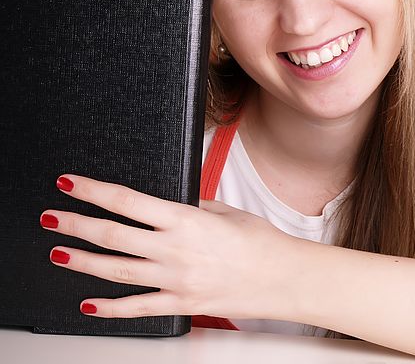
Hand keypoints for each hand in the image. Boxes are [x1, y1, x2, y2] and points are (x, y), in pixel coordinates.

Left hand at [40, 175, 299, 319]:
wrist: (282, 278)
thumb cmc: (259, 241)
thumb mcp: (223, 210)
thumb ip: (189, 208)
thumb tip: (164, 208)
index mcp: (185, 220)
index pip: (127, 201)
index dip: (94, 191)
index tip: (71, 184)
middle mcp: (174, 251)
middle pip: (113, 236)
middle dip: (76, 225)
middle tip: (52, 217)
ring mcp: (175, 281)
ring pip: (117, 272)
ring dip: (83, 262)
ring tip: (59, 253)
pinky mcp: (181, 305)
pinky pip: (138, 308)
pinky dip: (110, 308)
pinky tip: (88, 305)